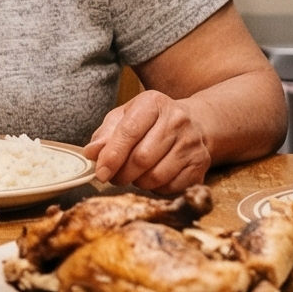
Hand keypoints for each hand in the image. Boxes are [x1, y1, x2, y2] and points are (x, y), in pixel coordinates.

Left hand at [84, 91, 210, 192]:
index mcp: (153, 102)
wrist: (193, 124)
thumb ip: (105, 134)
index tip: (100, 172)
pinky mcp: (201, 163)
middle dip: (122, 174)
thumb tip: (91, 154)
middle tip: (114, 177)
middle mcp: (177, 120)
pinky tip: (155, 177)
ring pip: (156, 176)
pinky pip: (171, 187)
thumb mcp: (125, 118)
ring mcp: (192, 142)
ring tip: (136, 174)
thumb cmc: (151, 122)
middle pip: (142, 158)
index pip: (129, 132)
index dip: (112, 156)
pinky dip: (157, 189)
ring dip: (139, 182)